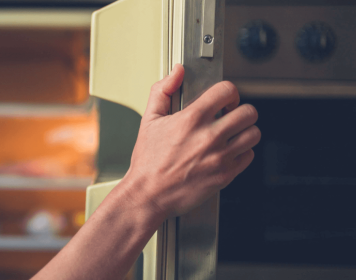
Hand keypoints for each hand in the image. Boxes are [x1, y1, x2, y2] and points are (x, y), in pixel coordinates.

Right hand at [122, 64, 260, 217]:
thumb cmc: (148, 161)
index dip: (228, 92)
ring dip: (245, 131)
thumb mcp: (149, 120)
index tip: (224, 100)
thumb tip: (176, 72)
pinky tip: (228, 152)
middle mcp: (209, 136)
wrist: (149, 194)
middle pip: (248, 112)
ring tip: (232, 134)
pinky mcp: (225, 175)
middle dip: (241, 111)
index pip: (227, 91)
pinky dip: (242, 152)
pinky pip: (249, 156)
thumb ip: (162, 91)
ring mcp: (220, 157)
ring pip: (253, 134)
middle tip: (231, 116)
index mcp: (191, 119)